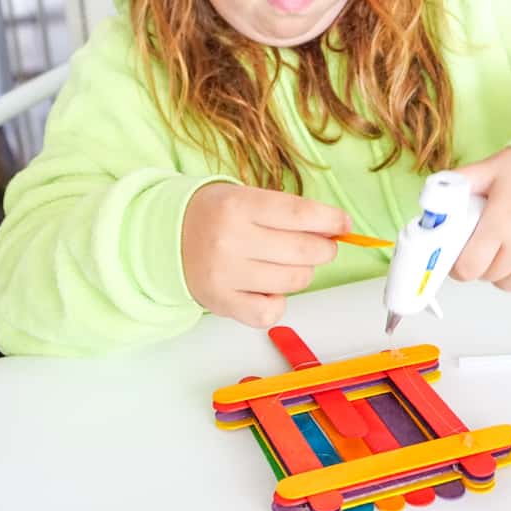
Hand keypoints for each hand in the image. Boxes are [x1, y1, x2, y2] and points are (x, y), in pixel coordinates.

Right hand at [181, 183, 350, 325]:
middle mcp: (230, 240)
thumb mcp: (247, 198)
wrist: (165, 237)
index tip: (345, 225)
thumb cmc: (215, 216)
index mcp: (238, 206)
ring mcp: (225, 275)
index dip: (331, 221)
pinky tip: (268, 288)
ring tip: (287, 263)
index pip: (300, 214)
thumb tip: (337, 230)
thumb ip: (289, 212)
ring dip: (303, 273)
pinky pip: (271, 312)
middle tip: (321, 245)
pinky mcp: (222, 303)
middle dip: (324, 249)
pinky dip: (279, 302)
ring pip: (294, 282)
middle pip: (304, 252)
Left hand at [450, 147, 510, 292]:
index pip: (468, 269)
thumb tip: (432, 197)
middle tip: (493, 241)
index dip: (460, 264)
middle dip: (485, 263)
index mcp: (502, 225)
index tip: (463, 254)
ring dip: (510, 270)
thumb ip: (460, 184)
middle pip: (490, 278)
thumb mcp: (494, 168)